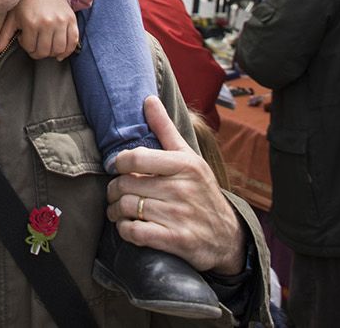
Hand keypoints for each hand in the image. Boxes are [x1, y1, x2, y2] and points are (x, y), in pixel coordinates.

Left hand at [0, 0, 78, 59]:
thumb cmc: (24, 3)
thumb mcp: (12, 18)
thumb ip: (4, 36)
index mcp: (31, 22)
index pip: (30, 48)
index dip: (26, 46)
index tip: (24, 38)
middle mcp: (47, 22)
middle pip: (45, 51)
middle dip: (38, 52)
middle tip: (35, 44)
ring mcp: (61, 21)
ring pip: (59, 49)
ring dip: (52, 52)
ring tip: (46, 45)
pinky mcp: (71, 19)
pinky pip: (73, 41)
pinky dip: (68, 50)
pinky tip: (60, 52)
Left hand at [108, 97, 246, 274]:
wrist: (227, 236)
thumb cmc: (201, 191)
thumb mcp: (188, 157)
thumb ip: (165, 129)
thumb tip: (147, 99)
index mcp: (184, 165)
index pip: (135, 158)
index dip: (118, 163)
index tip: (117, 167)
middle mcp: (181, 189)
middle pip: (126, 184)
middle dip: (113, 190)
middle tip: (115, 193)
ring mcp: (179, 216)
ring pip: (127, 208)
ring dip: (115, 211)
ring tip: (117, 209)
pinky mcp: (176, 240)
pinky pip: (135, 232)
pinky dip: (124, 230)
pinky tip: (127, 226)